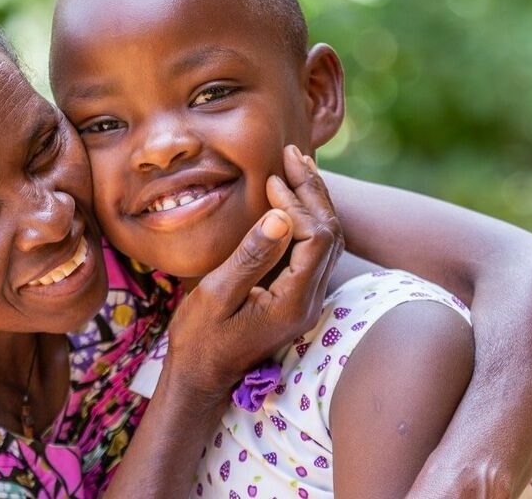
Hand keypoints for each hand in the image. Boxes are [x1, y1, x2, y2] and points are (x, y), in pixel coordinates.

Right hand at [165, 145, 343, 398]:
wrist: (203, 376)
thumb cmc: (201, 339)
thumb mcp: (215, 296)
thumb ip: (250, 257)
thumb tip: (281, 215)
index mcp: (292, 303)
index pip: (314, 239)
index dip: (297, 204)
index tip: (270, 182)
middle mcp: (309, 301)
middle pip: (331, 235)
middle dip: (313, 191)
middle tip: (293, 155)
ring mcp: (307, 299)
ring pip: (329, 240)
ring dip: (315, 200)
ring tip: (298, 165)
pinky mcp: (298, 294)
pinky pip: (316, 248)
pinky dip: (308, 216)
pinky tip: (295, 196)